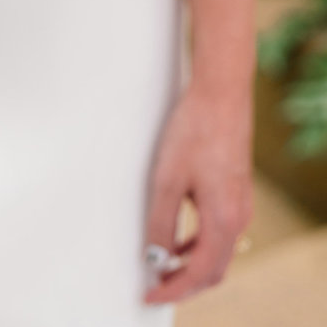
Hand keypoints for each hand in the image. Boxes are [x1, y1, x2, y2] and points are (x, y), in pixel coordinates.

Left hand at [143, 83, 252, 303]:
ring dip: (192, 266)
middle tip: (155, 287)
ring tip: (162, 268)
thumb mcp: (168, 179)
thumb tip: (155, 257)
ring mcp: (241, 205)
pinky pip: (220, 234)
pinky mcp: (237, 193)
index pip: (200, 274)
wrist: (221, 95)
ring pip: (219, 254)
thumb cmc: (194, 131)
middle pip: (214, 271)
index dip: (173, 289)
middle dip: (184, 284)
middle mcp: (238, 218)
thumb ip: (162, 222)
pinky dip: (199, 246)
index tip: (150, 296)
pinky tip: (179, 240)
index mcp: (223, 219)